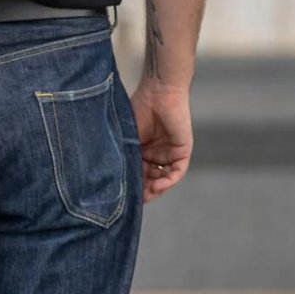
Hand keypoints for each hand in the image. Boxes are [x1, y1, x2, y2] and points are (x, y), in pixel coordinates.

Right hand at [129, 83, 192, 202]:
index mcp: (141, 149)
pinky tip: (159, 184)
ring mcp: (169, 153)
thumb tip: (111, 176)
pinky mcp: (182, 151)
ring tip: (146, 194)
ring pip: (164, 178)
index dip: (132, 185)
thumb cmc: (139, 108)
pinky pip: (177, 171)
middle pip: (151, 179)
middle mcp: (156, 153)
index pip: (137, 173)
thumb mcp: (127, 137)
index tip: (122, 197)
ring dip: (156, 189)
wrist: (158, 93)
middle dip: (144, 191)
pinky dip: (168, 180)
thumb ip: (124, 154)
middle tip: (135, 200)